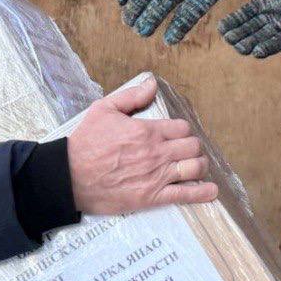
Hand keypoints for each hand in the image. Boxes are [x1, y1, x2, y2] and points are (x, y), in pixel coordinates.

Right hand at [66, 75, 218, 213]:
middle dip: (194, 148)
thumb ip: (132, 96)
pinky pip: (185, 194)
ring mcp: (156, 175)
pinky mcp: (152, 197)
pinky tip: (210, 191)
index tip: (178, 136)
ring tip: (196, 167)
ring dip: (200, 167)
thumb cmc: (85, 143)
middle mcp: (156, 152)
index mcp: (147, 130)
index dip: (183, 131)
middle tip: (187, 152)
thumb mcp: (104, 109)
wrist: (69, 176)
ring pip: (194, 168)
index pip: (182, 128)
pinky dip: (202, 193)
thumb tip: (153, 84)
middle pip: (193, 147)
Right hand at [218, 0, 280, 58]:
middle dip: (238, 35)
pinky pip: (279, 43)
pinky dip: (268, 48)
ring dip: (250, 44)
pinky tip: (257, 52)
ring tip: (240, 48)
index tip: (221, 28)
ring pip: (261, 38)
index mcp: (264, 3)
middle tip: (228, 39)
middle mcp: (271, 16)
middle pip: (250, 29)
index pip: (244, 15)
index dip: (233, 22)